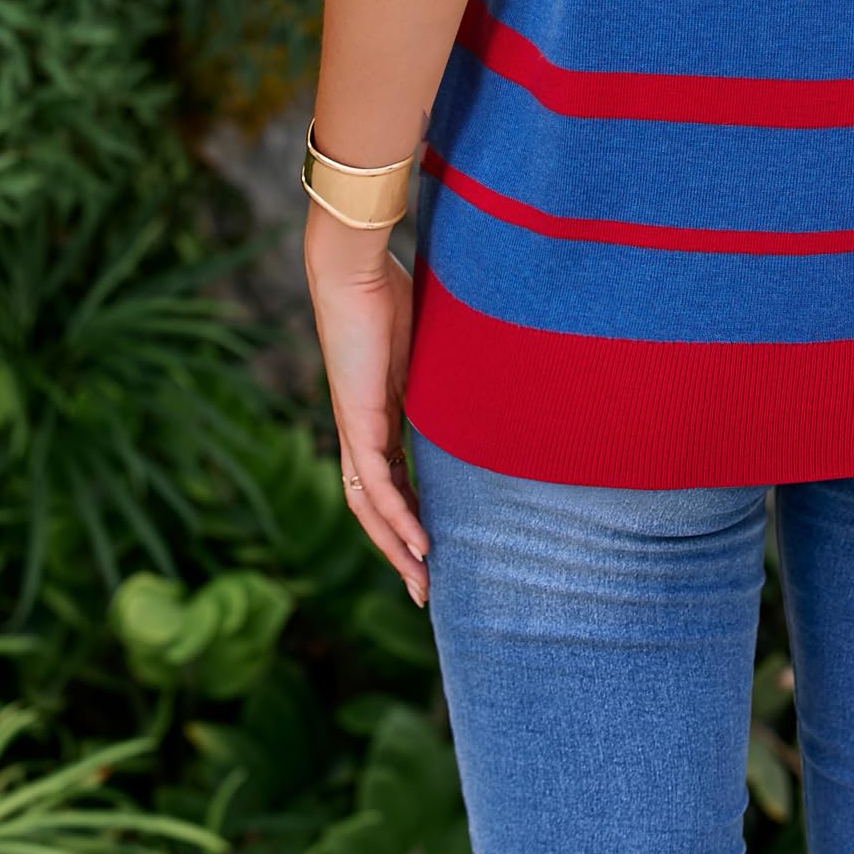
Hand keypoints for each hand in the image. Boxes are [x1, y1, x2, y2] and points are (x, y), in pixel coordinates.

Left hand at [304, 205, 429, 603]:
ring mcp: (354, 426)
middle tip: (426, 586)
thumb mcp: (434, 338)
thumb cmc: (392, 285)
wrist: (353, 266)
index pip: (392, 476)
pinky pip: (375, 483)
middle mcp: (361, 426)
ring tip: (422, 582)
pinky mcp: (357, 420)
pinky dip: (396, 518)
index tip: (436, 541)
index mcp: (379, 408)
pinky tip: (418, 545)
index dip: (411, 511)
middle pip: (375, 504)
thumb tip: (499, 356)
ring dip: (395, 548)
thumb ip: (452, 362)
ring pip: (369, 506)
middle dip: (399, 548)